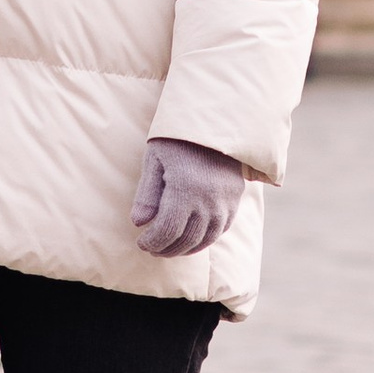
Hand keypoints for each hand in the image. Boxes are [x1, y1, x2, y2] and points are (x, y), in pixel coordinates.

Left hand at [131, 134, 245, 260]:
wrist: (214, 123)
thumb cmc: (177, 140)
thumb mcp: (154, 160)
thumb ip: (146, 194)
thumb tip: (138, 223)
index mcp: (184, 190)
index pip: (167, 231)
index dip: (152, 242)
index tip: (141, 242)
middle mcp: (208, 201)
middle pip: (186, 239)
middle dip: (166, 249)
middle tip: (152, 249)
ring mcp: (225, 203)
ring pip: (205, 239)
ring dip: (186, 249)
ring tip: (170, 248)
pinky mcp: (235, 200)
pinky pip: (221, 229)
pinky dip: (204, 239)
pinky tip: (191, 238)